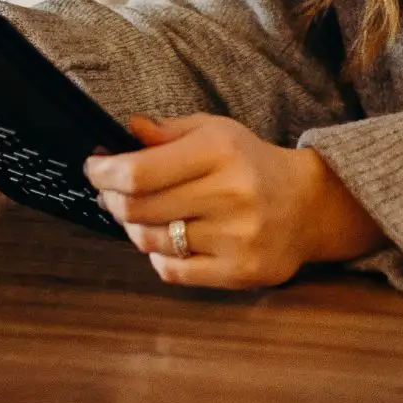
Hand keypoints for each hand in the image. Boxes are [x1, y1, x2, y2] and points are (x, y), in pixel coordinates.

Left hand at [83, 113, 385, 289]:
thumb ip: (169, 132)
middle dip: (111, 200)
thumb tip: (127, 130)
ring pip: (150, 241)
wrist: (308, 205)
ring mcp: (236, 237)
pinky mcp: (239, 271)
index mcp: (220, 151)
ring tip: (143, 216)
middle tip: (109, 193)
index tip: (94, 169)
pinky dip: (159, 256)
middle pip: (137, 209)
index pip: (139, 172)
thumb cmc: (251, 164)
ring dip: (134, 228)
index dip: (104, 174)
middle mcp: (229, 194)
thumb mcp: (216, 132)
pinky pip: (172, 270)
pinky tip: (169, 240)